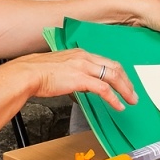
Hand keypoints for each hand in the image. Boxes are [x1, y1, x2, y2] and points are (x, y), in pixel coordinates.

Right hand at [0, 49, 136, 110]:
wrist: (27, 73)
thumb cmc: (37, 73)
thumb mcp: (60, 68)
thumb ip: (73, 74)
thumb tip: (81, 85)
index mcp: (80, 54)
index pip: (106, 61)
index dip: (119, 73)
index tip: (124, 83)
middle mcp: (85, 57)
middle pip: (115, 67)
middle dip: (127, 81)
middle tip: (133, 94)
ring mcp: (84, 67)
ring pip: (113, 76)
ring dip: (125, 90)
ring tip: (131, 101)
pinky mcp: (81, 78)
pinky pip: (104, 89)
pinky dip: (114, 98)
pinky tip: (118, 106)